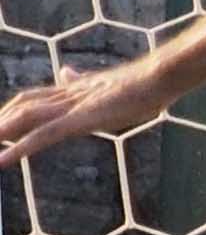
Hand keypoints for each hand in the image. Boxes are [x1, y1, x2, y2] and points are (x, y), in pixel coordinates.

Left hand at [0, 64, 148, 172]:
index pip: (31, 98)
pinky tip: (2, 161)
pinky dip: (18, 148)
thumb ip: (83, 82)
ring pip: (24, 119)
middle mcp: (66, 95)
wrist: (160, 76)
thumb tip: (66, 72)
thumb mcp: (108, 85)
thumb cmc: (145, 83)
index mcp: (73, 89)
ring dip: (1, 133)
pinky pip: (41, 136)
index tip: (0, 123)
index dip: (11, 111)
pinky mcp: (79, 120)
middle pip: (21, 106)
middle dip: (1, 121)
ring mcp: (72, 107)